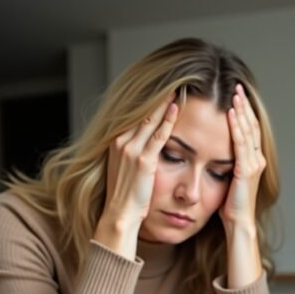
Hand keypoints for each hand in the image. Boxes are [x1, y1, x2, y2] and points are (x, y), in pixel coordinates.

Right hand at [94, 99, 178, 258]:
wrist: (119, 214)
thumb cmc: (126, 196)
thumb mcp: (126, 169)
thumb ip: (133, 154)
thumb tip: (144, 148)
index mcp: (117, 142)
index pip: (136, 115)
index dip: (151, 101)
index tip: (164, 88)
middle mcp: (121, 142)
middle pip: (142, 112)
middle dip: (159, 96)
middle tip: (175, 79)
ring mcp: (131, 150)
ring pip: (150, 119)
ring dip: (165, 102)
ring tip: (178, 87)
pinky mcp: (143, 161)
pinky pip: (157, 136)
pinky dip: (167, 121)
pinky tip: (176, 108)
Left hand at [221, 85, 266, 287]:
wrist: (238, 225)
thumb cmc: (229, 208)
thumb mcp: (226, 180)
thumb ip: (224, 164)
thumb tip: (212, 152)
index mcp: (252, 161)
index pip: (248, 130)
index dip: (243, 111)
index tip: (235, 94)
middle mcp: (256, 160)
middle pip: (251, 125)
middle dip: (244, 104)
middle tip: (237, 85)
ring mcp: (254, 164)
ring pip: (248, 130)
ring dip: (241, 110)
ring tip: (235, 92)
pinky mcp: (247, 170)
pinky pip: (241, 143)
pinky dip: (236, 126)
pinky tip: (231, 112)